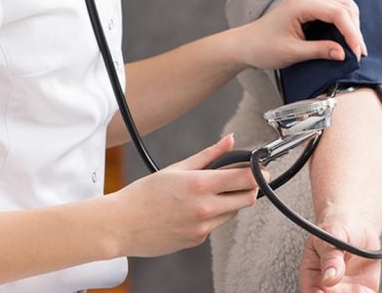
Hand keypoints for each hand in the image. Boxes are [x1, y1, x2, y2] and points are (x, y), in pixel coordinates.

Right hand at [108, 134, 264, 256]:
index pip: (246, 179)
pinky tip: (193, 209)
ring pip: (233, 212)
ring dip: (230, 202)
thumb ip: (209, 155)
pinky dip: (213, 215)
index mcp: (200, 185)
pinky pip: (216, 225)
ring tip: (207, 194)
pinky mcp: (198, 240)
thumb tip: (231, 140)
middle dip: (249, 187)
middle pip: (248, 198)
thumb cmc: (144, 195)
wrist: (121, 225)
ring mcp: (203, 226)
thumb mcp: (177, 168)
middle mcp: (206, 208)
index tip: (261, 168)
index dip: (259, 172)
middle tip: (240, 179)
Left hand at [239, 0, 367, 69]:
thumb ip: (319, 51)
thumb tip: (343, 54)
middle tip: (359, 53)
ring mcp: (309, 1)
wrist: (246, 45)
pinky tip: (347, 36)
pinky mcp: (310, 8)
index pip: (337, 13)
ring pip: (342, 4)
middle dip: (355, 29)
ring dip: (352, 22)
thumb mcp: (292, 52)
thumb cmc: (263, 47)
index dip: (351, 32)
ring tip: (355, 45)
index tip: (358, 52)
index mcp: (302, 5)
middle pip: (344, 6)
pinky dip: (345, 21)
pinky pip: (335, 8)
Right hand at [299, 219, 380, 292]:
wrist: (357, 226)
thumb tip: (329, 278)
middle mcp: (327, 288)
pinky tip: (364, 288)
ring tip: (356, 287)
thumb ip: (331, 257)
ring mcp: (345, 291)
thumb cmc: (336, 228)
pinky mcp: (363, 291)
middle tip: (347, 288)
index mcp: (311, 277)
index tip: (331, 290)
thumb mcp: (330, 237)